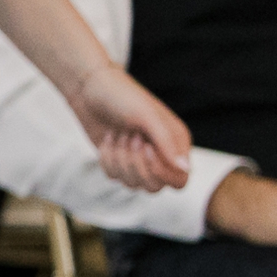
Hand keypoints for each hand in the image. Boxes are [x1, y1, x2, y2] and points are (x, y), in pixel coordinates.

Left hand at [62, 57, 194, 195]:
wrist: (91, 89)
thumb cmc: (123, 97)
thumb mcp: (147, 116)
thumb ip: (167, 143)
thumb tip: (185, 169)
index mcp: (176, 141)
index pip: (180, 179)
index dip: (162, 173)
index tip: (147, 150)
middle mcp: (161, 154)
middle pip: (154, 187)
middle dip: (136, 165)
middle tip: (130, 136)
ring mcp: (139, 160)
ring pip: (133, 184)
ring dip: (120, 159)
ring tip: (119, 133)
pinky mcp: (120, 163)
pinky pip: (114, 178)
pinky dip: (107, 159)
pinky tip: (108, 138)